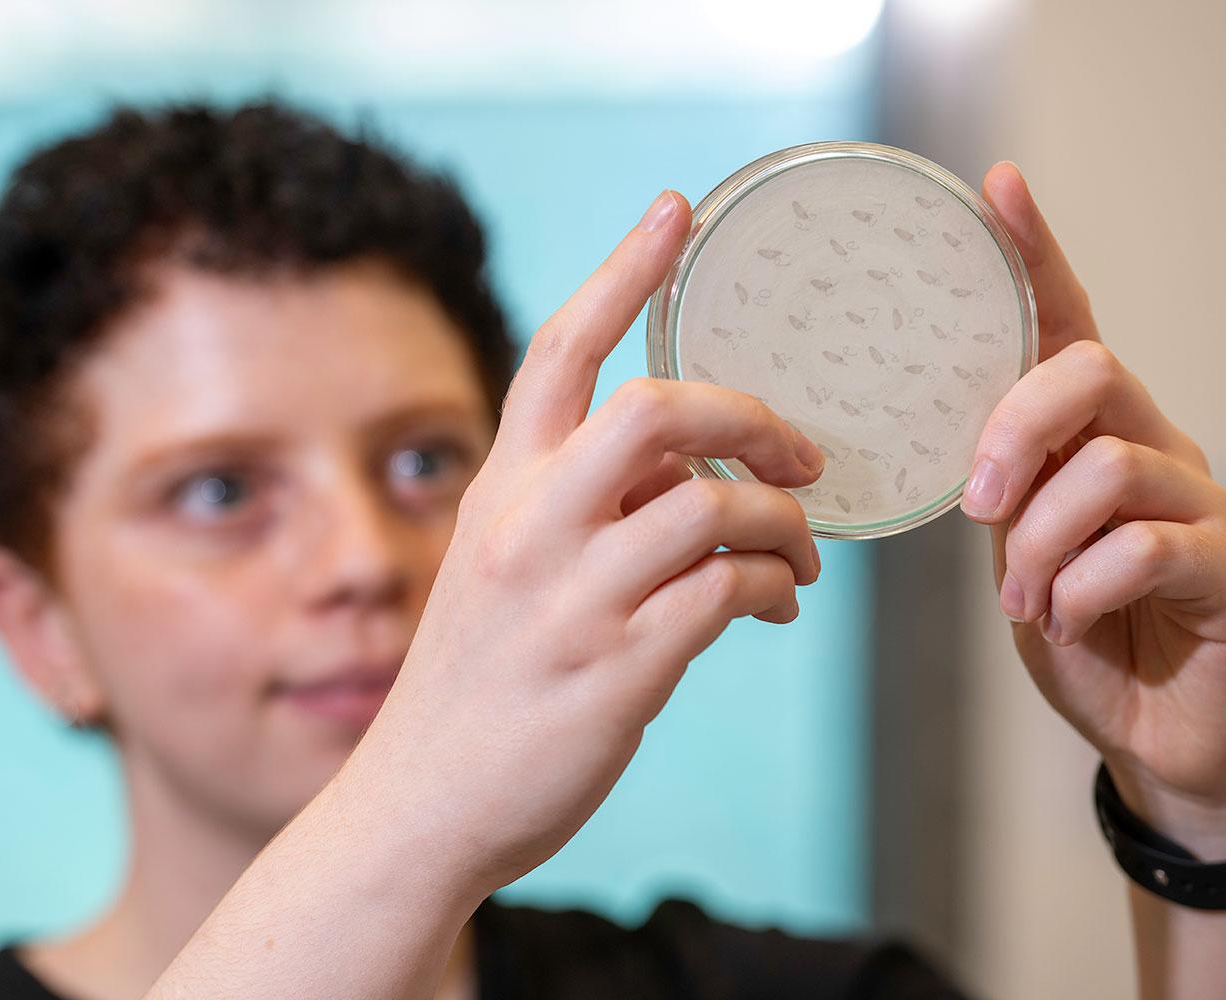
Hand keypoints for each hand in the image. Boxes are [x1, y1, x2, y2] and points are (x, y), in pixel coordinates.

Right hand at [339, 190, 823, 899]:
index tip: (677, 210)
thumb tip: (694, 483)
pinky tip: (776, 606)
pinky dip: (772, 590)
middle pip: (657, 411)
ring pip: (713, 509)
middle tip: (802, 454)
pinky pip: (726, 596)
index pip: (559, 352)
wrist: (422, 805)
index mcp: (499, 491)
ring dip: (784, 526)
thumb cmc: (475, 684)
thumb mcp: (500, 572)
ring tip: (801, 557)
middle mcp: (529, 528)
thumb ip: (576, 512)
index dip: (622, 272)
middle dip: (749, 415)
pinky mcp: (617, 671)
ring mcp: (571, 600)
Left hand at [963, 162, 1225, 857]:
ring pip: (1107, 469)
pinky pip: (1146, 547)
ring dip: (1041, 544)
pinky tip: (1068, 620)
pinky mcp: (1225, 568)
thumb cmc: (1080, 631)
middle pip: (1089, 373)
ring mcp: (1196, 503)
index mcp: (1092, 433)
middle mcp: (1153, 446)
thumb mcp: (1017, 553)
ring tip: (1024, 599)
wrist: (1156, 734)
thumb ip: (1000, 493)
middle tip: (979, 508)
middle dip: (1015, 433)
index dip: (1036, 255)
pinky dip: (1082, 589)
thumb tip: (962, 460)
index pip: (1066, 325)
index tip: (999, 187)